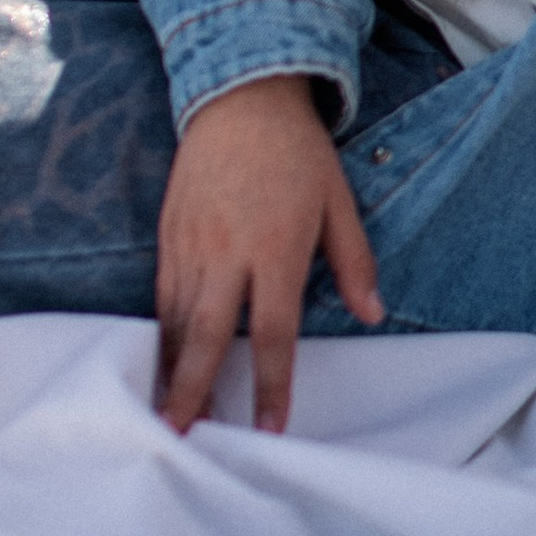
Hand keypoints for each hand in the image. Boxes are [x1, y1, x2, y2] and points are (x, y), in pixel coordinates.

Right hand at [155, 75, 382, 435]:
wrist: (240, 97)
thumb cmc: (298, 153)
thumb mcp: (338, 201)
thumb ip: (354, 261)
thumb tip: (374, 314)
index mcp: (275, 247)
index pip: (275, 331)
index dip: (273, 383)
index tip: (271, 428)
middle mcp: (227, 252)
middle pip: (209, 336)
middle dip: (195, 390)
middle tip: (185, 437)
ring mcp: (191, 244)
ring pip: (178, 320)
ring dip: (174, 371)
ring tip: (172, 416)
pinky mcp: (168, 235)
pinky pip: (163, 296)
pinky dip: (162, 334)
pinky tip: (163, 363)